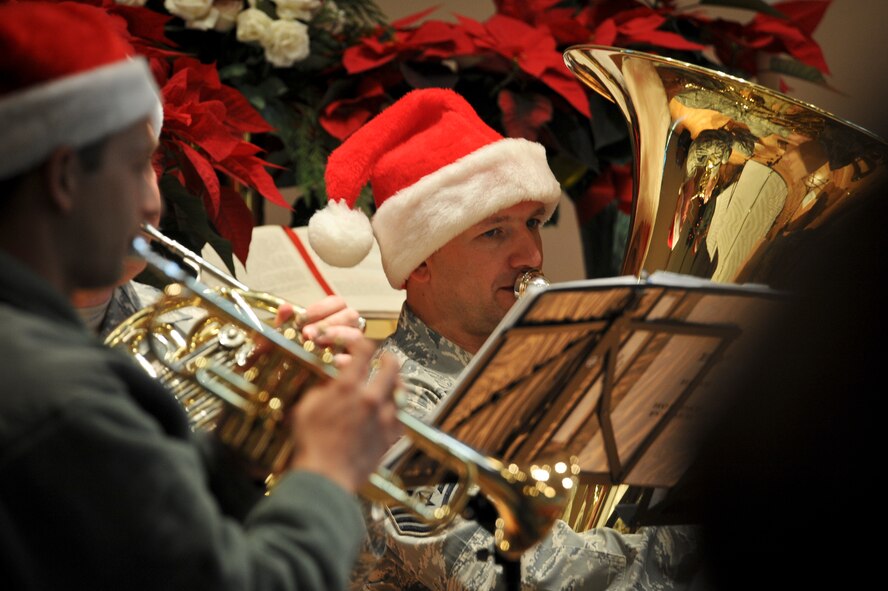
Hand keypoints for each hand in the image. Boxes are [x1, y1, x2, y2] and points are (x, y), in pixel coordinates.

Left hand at [274, 296, 365, 366]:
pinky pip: (357, 360)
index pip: (337, 303)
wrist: (293, 389)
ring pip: (356, 335)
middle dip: (327, 322)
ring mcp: (354, 349)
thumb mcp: (284, 341)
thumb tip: (285, 308)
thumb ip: (284, 323)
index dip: (321, 308)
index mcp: (334, 319)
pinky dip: (345, 358)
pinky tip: (331, 360)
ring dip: (337, 335)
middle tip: (307, 333)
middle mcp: (347, 331)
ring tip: (317, 343)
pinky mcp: (357, 369)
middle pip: (350, 315)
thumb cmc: (293, 360)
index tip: (301, 319)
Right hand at [287, 338, 401, 492]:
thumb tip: (332, 386)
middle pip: (392, 367)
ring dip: (395, 383)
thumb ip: (323, 391)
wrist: (326, 477)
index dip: (362, 343)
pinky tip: (391, 410)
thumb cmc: (311, 445)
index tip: (361, 344)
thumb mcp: (306, 409)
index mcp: (348, 388)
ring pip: (400, 392)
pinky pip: (400, 417)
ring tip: (391, 383)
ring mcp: (383, 418)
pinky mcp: (389, 437)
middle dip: (389, 357)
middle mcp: (370, 399)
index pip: (364, 352)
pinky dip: (397, 410)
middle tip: (386, 357)